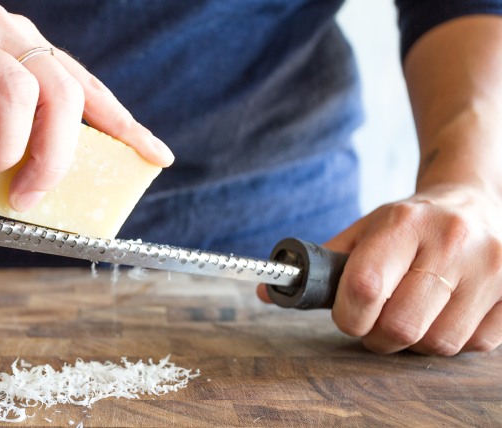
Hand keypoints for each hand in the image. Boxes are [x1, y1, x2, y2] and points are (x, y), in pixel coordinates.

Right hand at [0, 0, 173, 210]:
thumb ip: (0, 125)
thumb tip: (30, 183)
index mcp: (22, 46)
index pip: (86, 85)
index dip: (124, 123)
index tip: (155, 156)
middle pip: (60, 92)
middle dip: (56, 156)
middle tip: (30, 195)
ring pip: (15, 89)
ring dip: (6, 149)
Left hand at [258, 184, 501, 354]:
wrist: (473, 201)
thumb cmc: (409, 224)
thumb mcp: (364, 229)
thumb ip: (321, 264)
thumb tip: (267, 292)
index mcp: (404, 223)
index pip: (365, 287)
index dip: (348, 316)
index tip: (348, 315)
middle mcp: (452, 242)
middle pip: (400, 327)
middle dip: (377, 336)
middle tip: (375, 324)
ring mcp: (491, 268)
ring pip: (437, 343)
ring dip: (414, 342)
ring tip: (411, 314)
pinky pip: (474, 345)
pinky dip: (450, 339)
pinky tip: (443, 313)